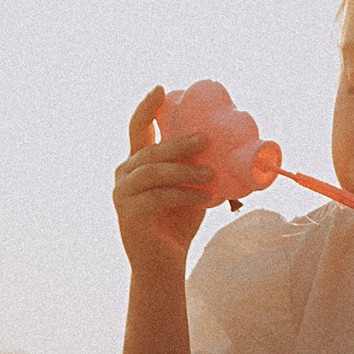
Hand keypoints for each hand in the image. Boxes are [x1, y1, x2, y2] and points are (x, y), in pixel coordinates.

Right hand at [113, 87, 222, 276]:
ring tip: (209, 174)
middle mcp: (125, 174)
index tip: (161, 89)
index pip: (138, 128)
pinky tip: (204, 197)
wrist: (163, 264)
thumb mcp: (190, 187)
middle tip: (204, 138)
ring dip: (183, 169)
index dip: (147, 107)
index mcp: (137, 162)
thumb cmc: (178, 222)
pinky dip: (183, 195)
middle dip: (177, 142)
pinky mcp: (128, 214)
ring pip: (152, 171)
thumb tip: (231, 147)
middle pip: (149, 149)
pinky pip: (157, 197)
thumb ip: (197, 166)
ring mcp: (123, 194)